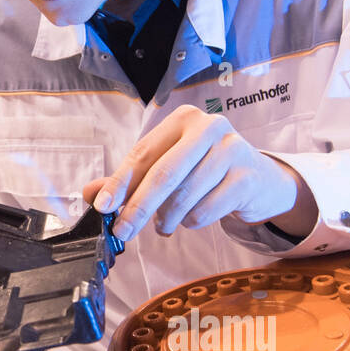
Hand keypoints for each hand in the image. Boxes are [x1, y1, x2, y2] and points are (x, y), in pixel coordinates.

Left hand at [81, 104, 317, 242]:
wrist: (260, 179)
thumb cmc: (205, 170)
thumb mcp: (168, 167)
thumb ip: (130, 179)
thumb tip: (89, 194)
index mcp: (183, 119)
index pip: (142, 153)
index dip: (119, 182)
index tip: (102, 206)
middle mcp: (209, 127)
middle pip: (163, 174)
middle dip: (138, 207)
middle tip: (123, 231)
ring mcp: (232, 150)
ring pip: (185, 196)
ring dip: (167, 219)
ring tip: (164, 225)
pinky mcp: (247, 177)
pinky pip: (207, 210)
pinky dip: (192, 222)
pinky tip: (192, 219)